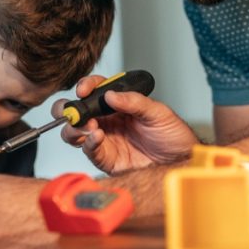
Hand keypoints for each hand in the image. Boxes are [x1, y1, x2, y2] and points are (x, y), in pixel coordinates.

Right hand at [57, 75, 197, 174]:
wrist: (180, 161)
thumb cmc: (172, 135)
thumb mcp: (158, 112)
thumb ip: (135, 102)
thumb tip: (111, 95)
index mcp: (118, 105)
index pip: (94, 90)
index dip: (85, 87)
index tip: (83, 89)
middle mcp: (107, 121)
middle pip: (76, 112)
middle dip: (67, 109)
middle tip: (72, 111)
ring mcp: (105, 140)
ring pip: (75, 132)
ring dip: (74, 127)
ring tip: (88, 125)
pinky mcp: (107, 159)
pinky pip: (89, 151)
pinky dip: (88, 143)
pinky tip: (97, 136)